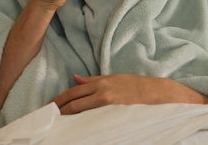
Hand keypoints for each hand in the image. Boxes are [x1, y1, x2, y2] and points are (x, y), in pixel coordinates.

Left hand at [53, 74, 207, 114]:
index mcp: (100, 82)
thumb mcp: (113, 78)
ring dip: (68, 117)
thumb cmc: (137, 86)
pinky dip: (84, 123)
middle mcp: (101, 91)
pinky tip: (77, 129)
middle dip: (59, 110)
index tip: (49, 106)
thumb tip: (74, 77)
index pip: (73, 91)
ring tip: (58, 124)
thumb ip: (93, 80)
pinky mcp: (115, 113)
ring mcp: (108, 103)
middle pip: (73, 102)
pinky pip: (95, 120)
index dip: (59, 99)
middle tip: (48, 117)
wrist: (160, 93)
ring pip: (81, 111)